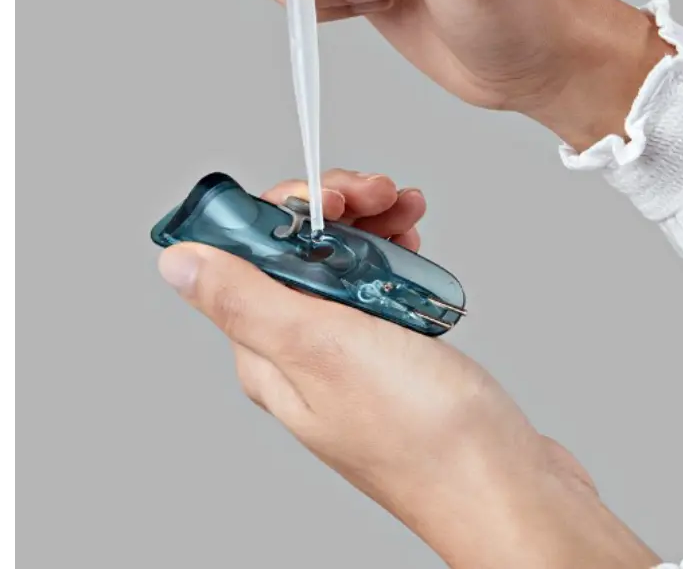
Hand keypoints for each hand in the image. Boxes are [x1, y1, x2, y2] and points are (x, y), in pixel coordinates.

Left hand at [158, 169, 659, 567]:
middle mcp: (303, 357)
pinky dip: (399, 260)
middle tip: (383, 197)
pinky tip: (420, 252)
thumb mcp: (325, 349)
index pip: (249, 255)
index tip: (334, 194)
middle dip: (339, 210)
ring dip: (373, 228)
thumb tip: (176, 263)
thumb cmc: (424, 436)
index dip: (287, 209)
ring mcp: (351, 358)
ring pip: (344, 266)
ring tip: (409, 213)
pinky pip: (381, 290)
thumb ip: (246, 300)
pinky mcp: (394, 359)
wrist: (505, 488)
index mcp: (270, 355)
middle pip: (298, 254)